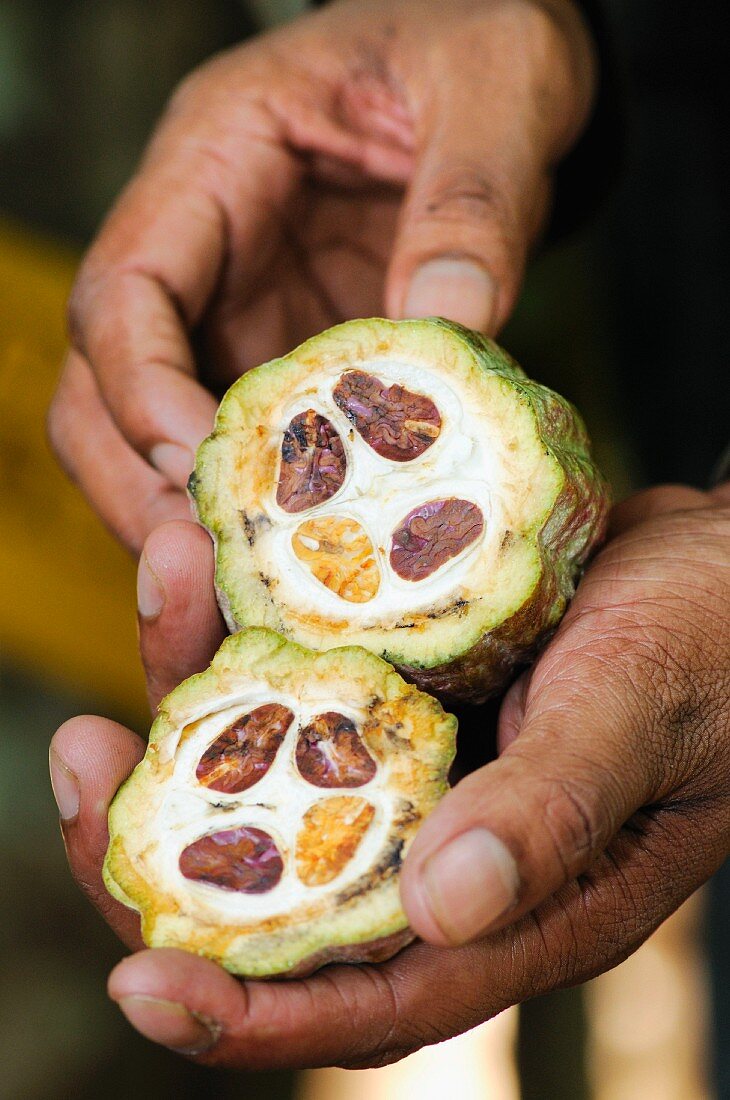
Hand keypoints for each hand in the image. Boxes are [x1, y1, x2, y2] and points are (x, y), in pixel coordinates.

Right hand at [47, 0, 595, 553]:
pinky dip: (255, 508)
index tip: (198, 464)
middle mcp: (204, 245)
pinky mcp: (283, 355)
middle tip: (210, 564)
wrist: (496, 67)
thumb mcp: (496, 88)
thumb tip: (444, 331)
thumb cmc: (476, 37)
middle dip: (136, 482)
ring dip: (183, 513)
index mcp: (217, 156)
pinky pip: (242, 444)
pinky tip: (301, 554)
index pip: (125, 287)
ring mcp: (237, 309)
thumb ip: (473, 203)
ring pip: (149, 431)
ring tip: (248, 583)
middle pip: (100, 384)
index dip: (140, 387)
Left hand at [49, 483, 729, 1065]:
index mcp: (509, 901)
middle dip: (159, 839)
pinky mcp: (401, 683)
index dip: (249, 1011)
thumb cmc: (716, 643)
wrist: (722, 563)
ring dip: (193, 693)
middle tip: (77, 755)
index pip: (365, 994)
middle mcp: (440, 843)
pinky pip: (300, 675)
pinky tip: (208, 556)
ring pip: (270, 764)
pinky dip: (247, 625)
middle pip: (275, 886)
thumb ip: (553, 812)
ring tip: (159, 585)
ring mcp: (413, 759)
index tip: (143, 987)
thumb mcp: (645, 715)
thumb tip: (442, 908)